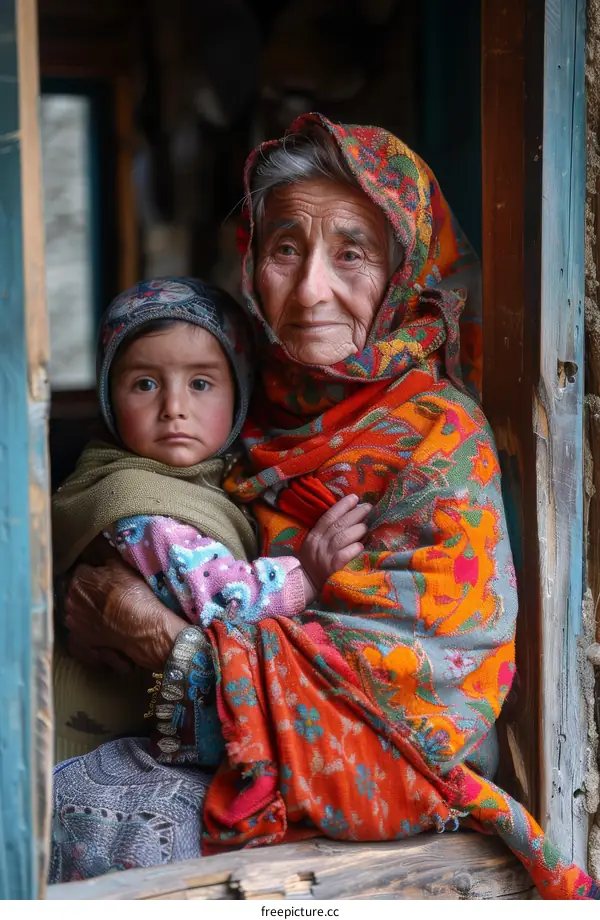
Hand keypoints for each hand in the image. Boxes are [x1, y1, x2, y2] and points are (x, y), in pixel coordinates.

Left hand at [63, 558, 185, 672]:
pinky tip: (97, 629)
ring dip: (84, 610)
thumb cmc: (133, 595)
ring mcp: (73, 624)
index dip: (93, 572)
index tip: (104, 576)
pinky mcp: (79, 643)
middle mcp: (69, 602)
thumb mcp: (120, 565)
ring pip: (75, 611)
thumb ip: (103, 550)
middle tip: (105, 593)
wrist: (143, 629)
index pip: (80, 570)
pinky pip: (76, 635)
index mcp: (76, 580)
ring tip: (104, 611)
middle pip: (74, 591)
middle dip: (86, 591)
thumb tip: (94, 538)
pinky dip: (84, 632)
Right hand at [298, 494, 370, 601]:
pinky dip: (355, 548)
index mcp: (313, 536)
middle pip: (338, 524)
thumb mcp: (314, 545)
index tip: (354, 497)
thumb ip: (326, 533)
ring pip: (343, 537)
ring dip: (357, 529)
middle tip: (367, 507)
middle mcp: (319, 544)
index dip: (342, 506)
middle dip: (355, 514)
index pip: (328, 516)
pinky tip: (361, 545)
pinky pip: (346, 554)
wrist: (306, 586)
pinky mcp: (333, 568)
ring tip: (366, 526)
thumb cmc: (314, 564)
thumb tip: (348, 518)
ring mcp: (326, 556)